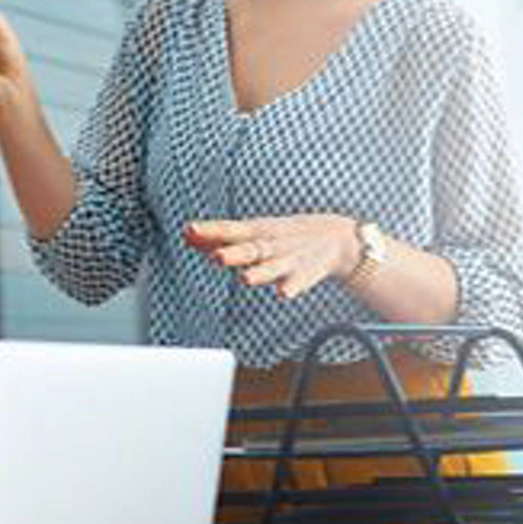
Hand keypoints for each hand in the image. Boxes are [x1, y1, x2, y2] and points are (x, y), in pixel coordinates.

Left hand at [185, 214, 359, 298]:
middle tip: (215, 256)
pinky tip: (283, 294)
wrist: (336, 238)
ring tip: (246, 279)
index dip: (209, 231)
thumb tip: (186, 235)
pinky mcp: (306, 274)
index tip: (188, 229)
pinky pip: (299, 283)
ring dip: (259, 273)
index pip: (228, 231)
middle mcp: (269, 245)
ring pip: (271, 267)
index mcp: (254, 233)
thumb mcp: (252, 233)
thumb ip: (219, 237)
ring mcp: (288, 260)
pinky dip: (291, 288)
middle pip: (248, 250)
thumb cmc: (282, 237)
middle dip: (232, 253)